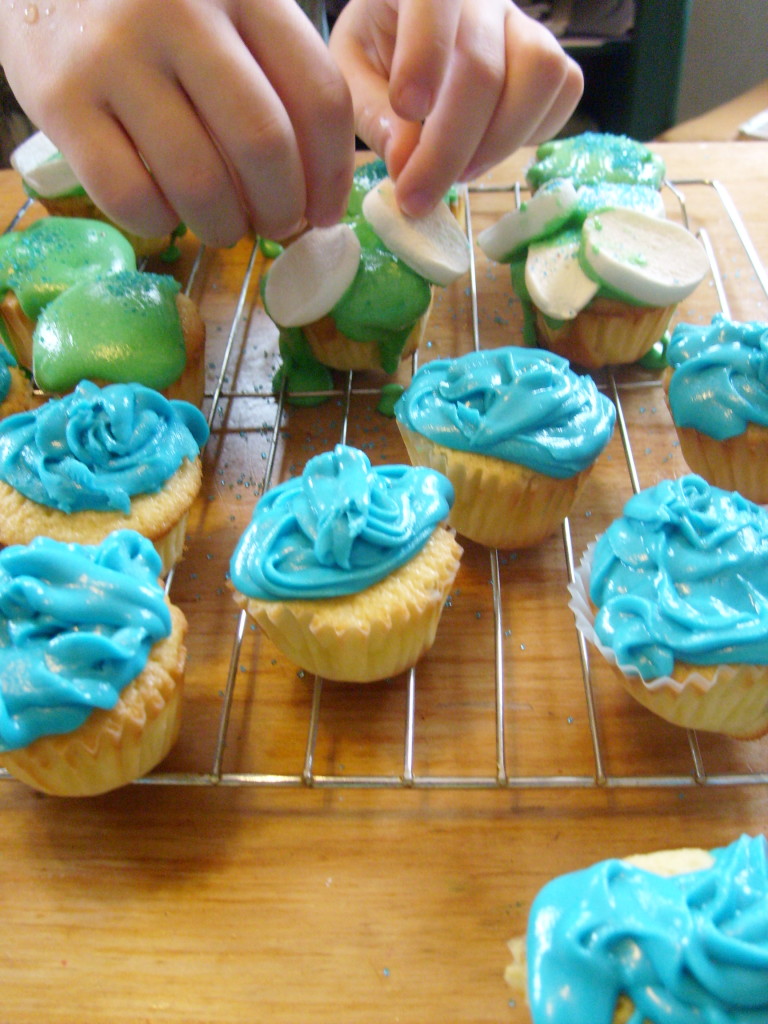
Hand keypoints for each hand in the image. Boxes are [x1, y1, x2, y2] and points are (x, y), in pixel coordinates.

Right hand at [0, 0, 355, 246]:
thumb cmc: (151, 6)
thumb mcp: (223, 8)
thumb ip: (272, 73)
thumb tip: (316, 188)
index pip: (318, 97)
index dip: (333, 174)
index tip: (326, 213)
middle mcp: (181, 12)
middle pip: (263, 145)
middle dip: (282, 209)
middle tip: (275, 226)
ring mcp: (115, 54)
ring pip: (198, 181)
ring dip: (223, 226)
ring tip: (222, 226)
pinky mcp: (59, 97)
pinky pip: (128, 193)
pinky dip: (158, 223)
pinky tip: (163, 214)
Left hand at [329, 0, 583, 216]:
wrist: (411, 36)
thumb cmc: (379, 53)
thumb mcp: (353, 76)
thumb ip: (372, 113)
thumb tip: (405, 162)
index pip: (435, 1)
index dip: (424, 56)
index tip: (407, 109)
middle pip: (483, 68)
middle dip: (448, 147)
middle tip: (416, 197)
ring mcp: (524, 24)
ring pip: (540, 74)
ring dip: (499, 142)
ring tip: (460, 174)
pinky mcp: (552, 57)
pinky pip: (564, 90)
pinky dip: (533, 134)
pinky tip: (492, 150)